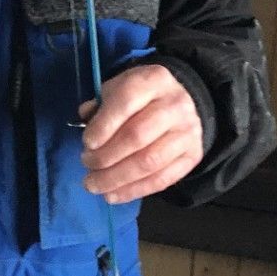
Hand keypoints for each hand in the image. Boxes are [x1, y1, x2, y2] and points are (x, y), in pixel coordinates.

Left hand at [80, 63, 204, 203]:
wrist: (185, 101)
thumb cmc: (143, 96)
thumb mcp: (121, 87)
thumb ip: (101, 104)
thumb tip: (84, 121)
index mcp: (154, 81)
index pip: (127, 102)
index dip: (103, 126)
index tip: (86, 143)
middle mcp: (175, 105)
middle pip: (137, 136)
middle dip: (106, 156)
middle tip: (86, 164)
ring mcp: (187, 133)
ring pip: (149, 162)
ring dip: (116, 178)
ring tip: (93, 184)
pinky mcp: (192, 156)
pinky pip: (161, 180)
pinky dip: (133, 191)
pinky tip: (112, 195)